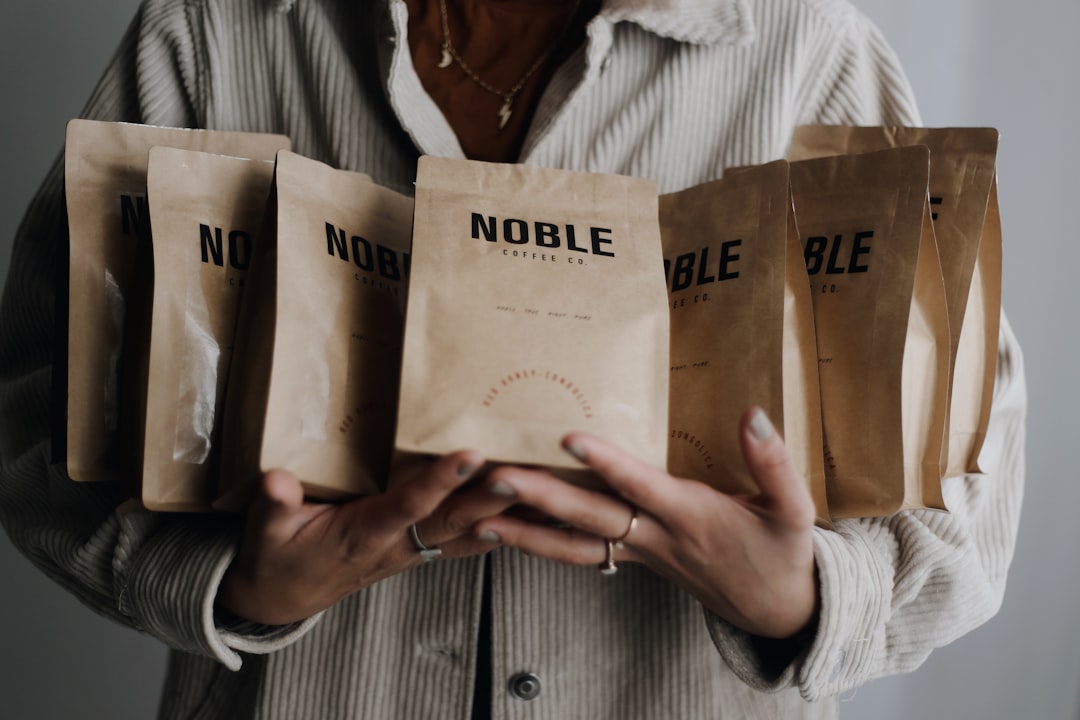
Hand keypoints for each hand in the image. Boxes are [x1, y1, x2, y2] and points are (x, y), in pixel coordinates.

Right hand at [217, 450, 514, 625]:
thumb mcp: (264, 533)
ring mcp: (415, 550)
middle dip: (494, 496)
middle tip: (530, 468)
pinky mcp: (423, 550)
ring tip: (553, 491)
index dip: (438, 483)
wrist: (287, 595)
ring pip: (473, 531)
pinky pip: (472, 541)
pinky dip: (507, 529)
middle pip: (455, 520)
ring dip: (512, 514)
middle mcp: (399, 545)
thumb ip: (274, 506)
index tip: (468, 455)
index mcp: (363, 535)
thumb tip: (276, 480)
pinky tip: (538, 517)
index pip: (407, 507)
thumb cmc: (280, 557)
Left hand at [472, 407, 818, 638]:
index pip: (641, 487)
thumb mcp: (794, 510)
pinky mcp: (636, 559)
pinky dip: (546, 543)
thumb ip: (773, 462)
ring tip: (479, 516)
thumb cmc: (782, 553)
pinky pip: (583, 553)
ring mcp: (642, 553)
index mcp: (692, 517)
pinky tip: (511, 532)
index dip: (607, 463)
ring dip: (527, 533)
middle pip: (590, 519)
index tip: (568, 438)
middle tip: (494, 477)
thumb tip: (754, 414)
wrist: (776, 610)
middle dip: (541, 499)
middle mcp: (658, 538)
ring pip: (575, 546)